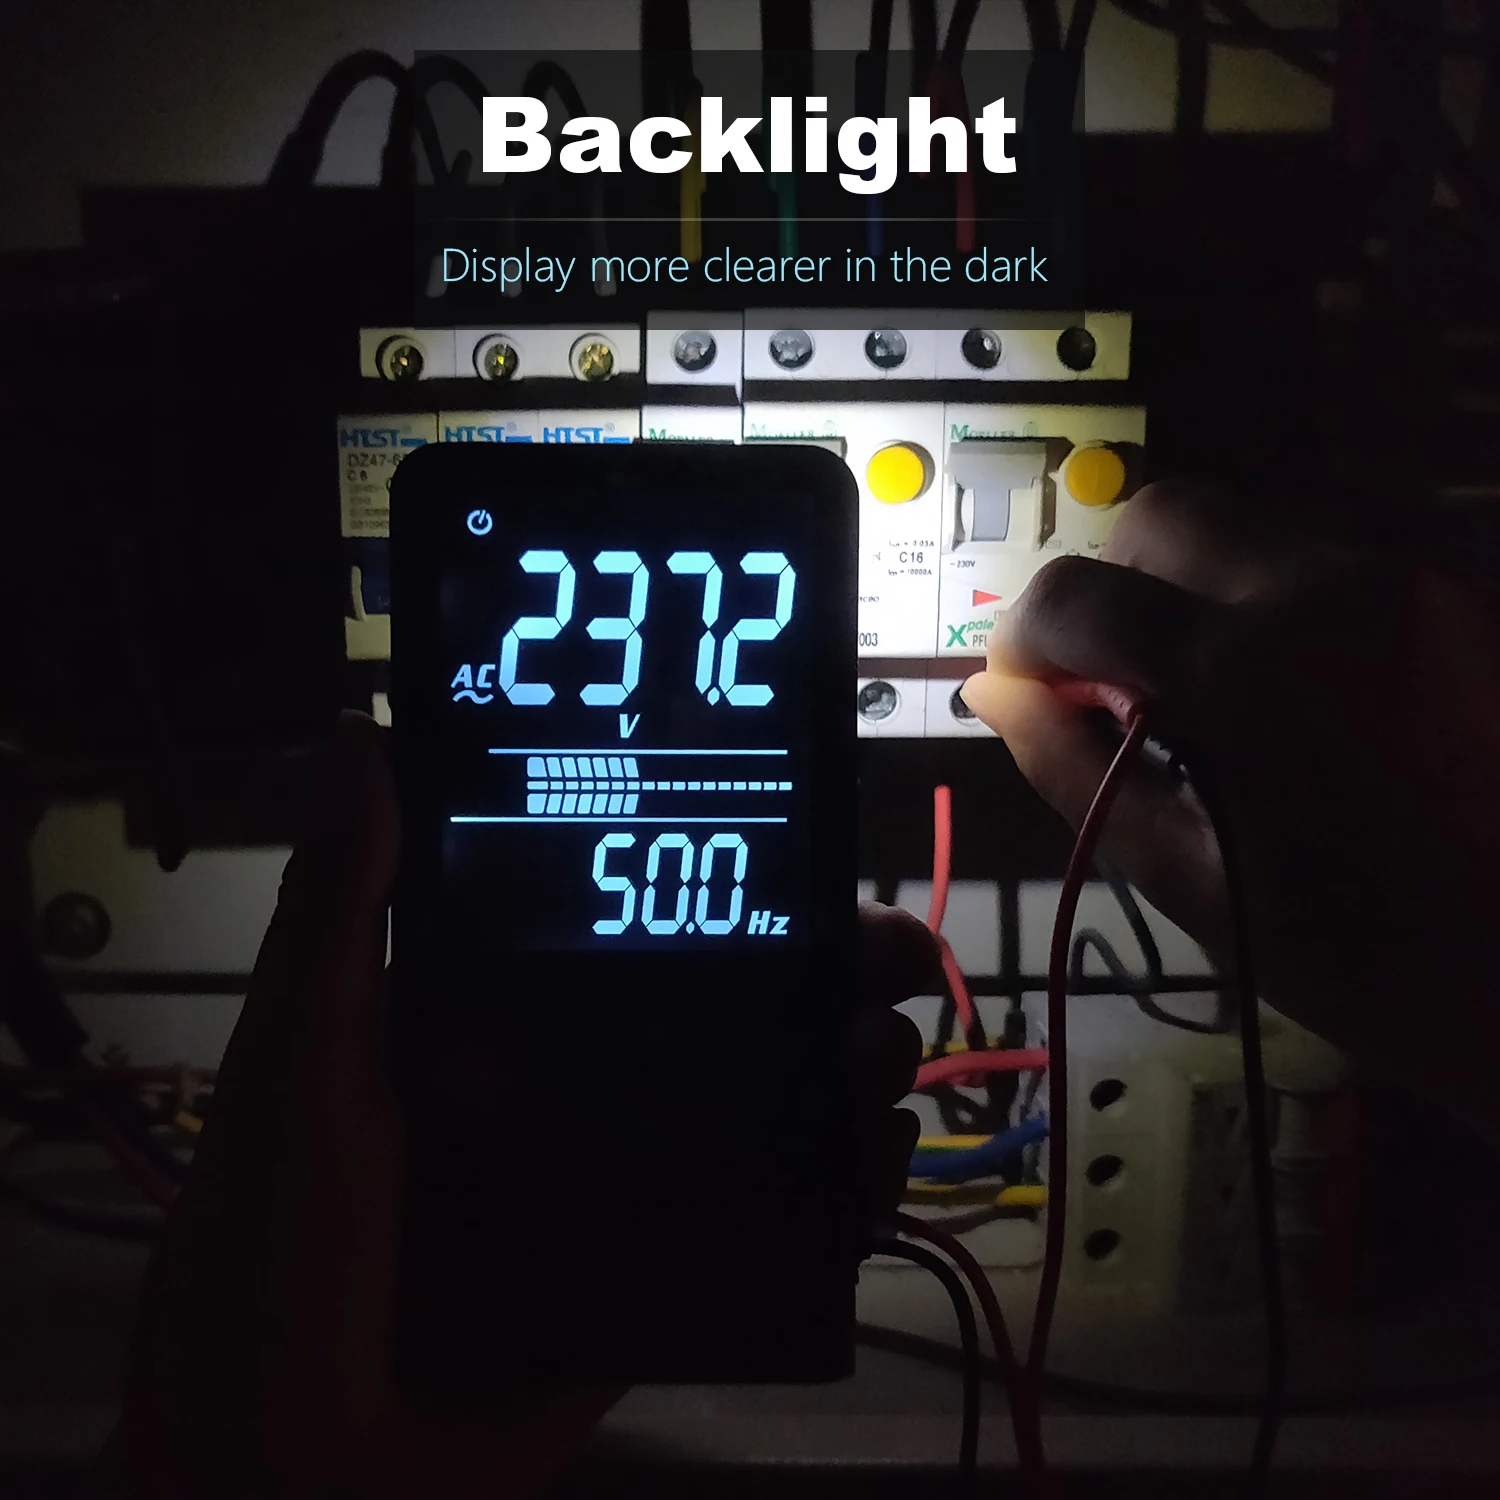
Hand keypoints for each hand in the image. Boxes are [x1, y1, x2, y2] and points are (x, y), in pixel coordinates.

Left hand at [115, 712, 933, 1498]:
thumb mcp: (303, 1063)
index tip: (789, 827)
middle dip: (820, 966)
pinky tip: (874, 1158)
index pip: (622, 917)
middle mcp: (571, 1080)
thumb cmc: (277, 1249)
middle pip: (722, 1002)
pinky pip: (766, 1219)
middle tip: (893, 950)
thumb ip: (342, 912)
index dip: (712, 866)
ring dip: (847, 1066)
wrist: (299, 1471)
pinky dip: (837, 1185)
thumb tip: (360, 738)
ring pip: (763, 1099)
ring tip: (890, 1052)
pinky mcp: (657, 1275)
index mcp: (495, 1014)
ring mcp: (623, 1178)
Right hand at [960, 481, 1499, 1130]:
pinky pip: (1317, 562)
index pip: (1077, 594)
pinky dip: (1263, 605)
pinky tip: (1282, 699)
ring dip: (1187, 592)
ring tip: (1200, 698)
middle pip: (1162, 516)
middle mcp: (1326, 584)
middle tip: (1107, 683)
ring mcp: (1402, 578)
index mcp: (1247, 667)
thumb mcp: (1187, 878)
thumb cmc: (1366, 958)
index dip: (1024, 637)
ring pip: (1243, 530)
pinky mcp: (1448, 593)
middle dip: (1108, 586)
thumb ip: (1071, 767)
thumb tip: (995, 693)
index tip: (1026, 690)